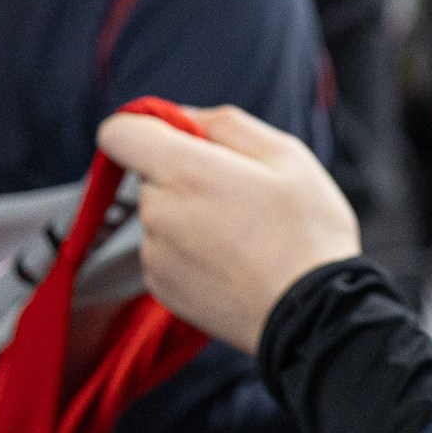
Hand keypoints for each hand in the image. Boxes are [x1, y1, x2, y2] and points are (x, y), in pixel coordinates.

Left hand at [97, 104, 359, 354]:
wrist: (312, 314)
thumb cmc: (307, 231)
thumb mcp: (286, 155)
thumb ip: (226, 124)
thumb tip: (187, 118)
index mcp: (185, 171)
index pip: (119, 132)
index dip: (147, 125)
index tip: (183, 137)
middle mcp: (158, 213)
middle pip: (149, 175)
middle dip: (185, 174)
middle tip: (241, 194)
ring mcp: (155, 255)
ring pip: (161, 215)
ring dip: (189, 215)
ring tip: (244, 234)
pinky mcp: (161, 288)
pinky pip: (165, 252)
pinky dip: (191, 250)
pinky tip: (233, 261)